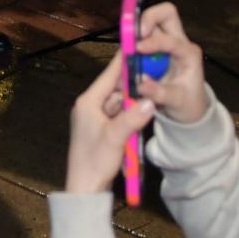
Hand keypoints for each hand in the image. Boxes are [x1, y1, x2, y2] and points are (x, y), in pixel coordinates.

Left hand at [63, 54, 154, 195]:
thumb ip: (133, 117)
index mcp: (88, 102)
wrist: (84, 191)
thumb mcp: (115, 138)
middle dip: (133, 83)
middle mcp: (90, 107)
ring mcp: (95, 120)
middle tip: (154, 70)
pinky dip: (130, 114)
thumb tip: (151, 100)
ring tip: (152, 88)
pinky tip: (143, 111)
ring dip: (134, 100)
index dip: (123, 61)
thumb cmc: (94, 162)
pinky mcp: (102, 132)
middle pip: (115, 88)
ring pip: (119, 103)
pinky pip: (119, 116)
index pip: (109, 75)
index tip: (137, 46)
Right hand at [133, 1, 207, 124]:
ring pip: (153, 21)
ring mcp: (167, 42)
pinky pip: (143, 35)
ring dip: (138, 28)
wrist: (190, 108)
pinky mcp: (156, 47)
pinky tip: (126, 52)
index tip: (138, 49)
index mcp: (188, 53)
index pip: (171, 39)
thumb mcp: (176, 102)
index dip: (153, 42)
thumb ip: (159, 93)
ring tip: (127, 43)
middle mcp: (179, 42)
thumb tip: (140, 84)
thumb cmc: (188, 102)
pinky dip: (133, 38)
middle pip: (167, 14)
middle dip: (149, 17)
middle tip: (134, 33)